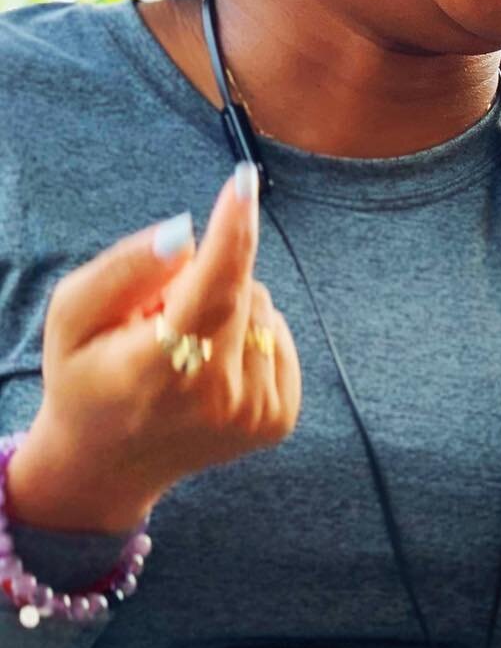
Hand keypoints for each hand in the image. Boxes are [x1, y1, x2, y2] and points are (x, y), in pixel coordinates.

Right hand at [7, 164, 302, 533]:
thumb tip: (187, 233)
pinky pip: (279, 337)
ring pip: (264, 310)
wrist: (110, 463)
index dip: (232, 233)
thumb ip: (125, 269)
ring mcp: (255, 414)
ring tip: (182, 350)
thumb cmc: (85, 377)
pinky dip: (248, 337)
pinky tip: (211, 367)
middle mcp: (220, 398)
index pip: (213, 290)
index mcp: (163, 371)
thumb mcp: (73, 316)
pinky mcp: (279, 419)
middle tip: (159, 322)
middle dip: (205, 283)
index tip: (244, 184)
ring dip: (227, 311)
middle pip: (242, 287)